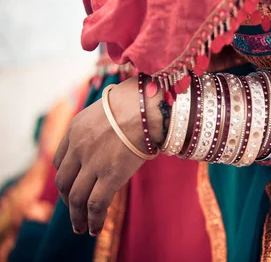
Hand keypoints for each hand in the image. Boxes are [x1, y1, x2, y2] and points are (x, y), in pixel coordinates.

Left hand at [52, 77, 163, 235]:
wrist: (150, 104)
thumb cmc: (139, 100)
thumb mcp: (110, 106)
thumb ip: (104, 121)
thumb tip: (118, 128)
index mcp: (76, 129)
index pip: (60, 160)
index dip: (65, 176)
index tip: (70, 185)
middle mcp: (78, 147)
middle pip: (64, 182)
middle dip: (67, 200)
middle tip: (73, 211)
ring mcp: (92, 163)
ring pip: (76, 198)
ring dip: (76, 217)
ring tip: (81, 228)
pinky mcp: (110, 176)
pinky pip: (96, 205)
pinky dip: (93, 220)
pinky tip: (94, 229)